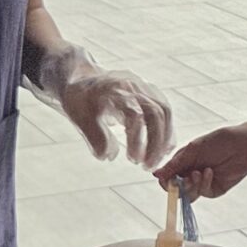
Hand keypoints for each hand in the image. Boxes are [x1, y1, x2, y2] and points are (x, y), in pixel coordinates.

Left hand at [58, 68, 173, 165]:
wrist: (83, 80)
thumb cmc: (80, 100)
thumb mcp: (79, 118)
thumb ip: (94, 136)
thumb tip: (109, 156)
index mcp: (114, 90)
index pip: (134, 114)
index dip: (136, 139)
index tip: (133, 159)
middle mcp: (133, 86)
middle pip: (155, 112)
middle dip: (155, 143)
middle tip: (147, 166)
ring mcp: (144, 88)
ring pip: (164, 112)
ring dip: (163, 140)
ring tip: (154, 162)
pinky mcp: (151, 93)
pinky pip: (165, 112)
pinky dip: (167, 132)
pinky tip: (162, 151)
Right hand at [157, 125, 246, 200]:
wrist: (244, 145)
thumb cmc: (220, 141)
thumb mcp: (193, 149)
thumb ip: (175, 164)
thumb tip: (156, 174)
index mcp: (184, 163)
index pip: (168, 177)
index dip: (165, 181)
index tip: (165, 179)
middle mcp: (191, 175)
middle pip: (176, 190)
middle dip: (178, 186)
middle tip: (183, 177)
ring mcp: (203, 183)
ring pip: (188, 195)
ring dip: (190, 185)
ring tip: (198, 173)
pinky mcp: (214, 190)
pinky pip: (203, 192)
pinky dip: (203, 183)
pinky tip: (209, 172)